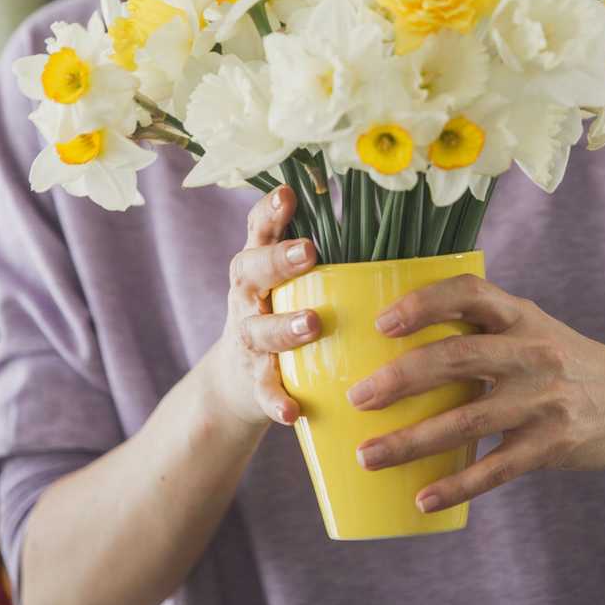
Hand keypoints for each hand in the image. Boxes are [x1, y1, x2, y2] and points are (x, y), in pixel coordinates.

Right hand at [206, 184, 320, 428]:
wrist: (236, 381)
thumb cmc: (279, 312)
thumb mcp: (285, 277)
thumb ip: (309, 245)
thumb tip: (367, 201)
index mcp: (258, 268)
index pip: (259, 231)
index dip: (269, 211)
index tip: (288, 194)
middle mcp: (248, 298)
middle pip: (251, 272)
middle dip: (279, 260)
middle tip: (310, 251)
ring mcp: (249, 341)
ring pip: (259, 331)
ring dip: (283, 327)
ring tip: (311, 323)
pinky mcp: (255, 382)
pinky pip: (264, 391)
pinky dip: (276, 400)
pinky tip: (292, 410)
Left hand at [347, 275, 604, 513]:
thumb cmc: (562, 360)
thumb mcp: (532, 328)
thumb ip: (480, 328)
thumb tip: (395, 338)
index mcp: (521, 315)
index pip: (469, 293)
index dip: (424, 303)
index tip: (383, 322)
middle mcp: (533, 351)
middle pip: (458, 358)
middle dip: (401, 379)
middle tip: (359, 398)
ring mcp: (543, 400)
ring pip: (466, 421)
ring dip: (411, 441)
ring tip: (368, 456)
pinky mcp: (552, 445)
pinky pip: (495, 470)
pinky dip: (455, 486)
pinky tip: (421, 498)